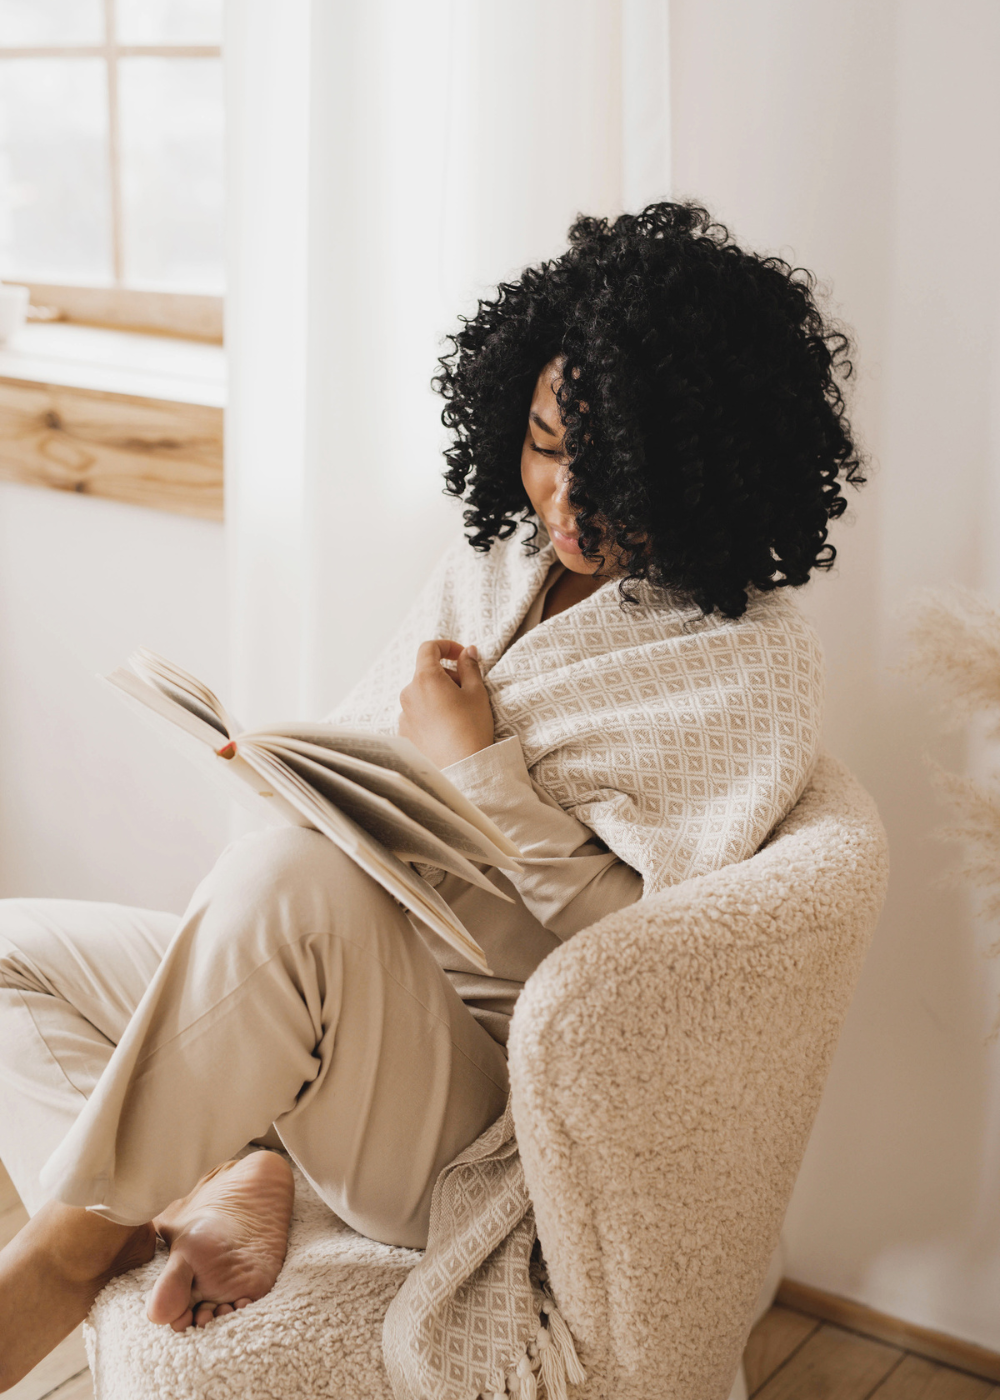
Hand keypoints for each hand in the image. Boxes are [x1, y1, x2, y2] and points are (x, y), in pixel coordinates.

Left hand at [398, 640, 493, 768]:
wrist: (462, 767)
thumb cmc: (471, 727)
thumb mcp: (476, 692)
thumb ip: (470, 667)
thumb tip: (467, 651)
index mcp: (426, 678)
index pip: (429, 648)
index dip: (447, 646)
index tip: (462, 656)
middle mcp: (409, 693)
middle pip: (426, 672)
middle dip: (446, 675)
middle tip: (467, 690)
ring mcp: (404, 714)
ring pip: (421, 694)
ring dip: (438, 695)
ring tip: (458, 713)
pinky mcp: (404, 732)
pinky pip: (416, 714)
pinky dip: (430, 713)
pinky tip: (446, 729)